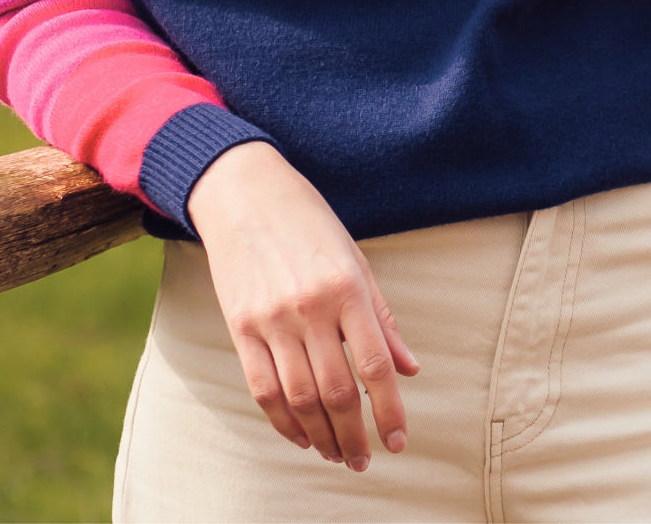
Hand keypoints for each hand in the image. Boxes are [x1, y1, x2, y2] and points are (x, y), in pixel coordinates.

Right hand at [187, 141, 419, 471]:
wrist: (244, 191)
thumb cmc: (308, 222)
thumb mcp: (355, 259)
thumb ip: (382, 317)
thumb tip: (410, 369)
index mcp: (347, 287)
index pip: (374, 364)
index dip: (388, 410)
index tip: (397, 441)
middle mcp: (310, 306)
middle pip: (337, 391)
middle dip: (354, 435)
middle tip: (364, 459)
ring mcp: (271, 318)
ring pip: (300, 398)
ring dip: (321, 436)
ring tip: (336, 454)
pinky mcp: (240, 326)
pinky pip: (263, 388)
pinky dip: (283, 420)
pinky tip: (301, 434)